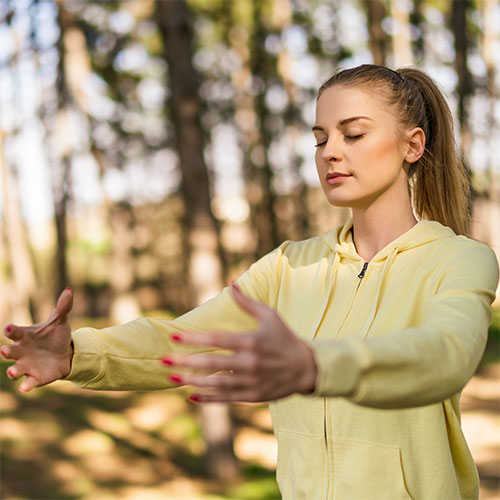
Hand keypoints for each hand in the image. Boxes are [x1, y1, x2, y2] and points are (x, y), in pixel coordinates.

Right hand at [1, 287, 73, 391]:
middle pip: (10, 352)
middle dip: (6, 352)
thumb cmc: (56, 335)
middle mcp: (21, 352)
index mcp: (25, 336)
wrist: (66, 353)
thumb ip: (62, 307)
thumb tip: (69, 290)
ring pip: (15, 370)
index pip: (15, 333)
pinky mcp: (35, 378)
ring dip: (13, 372)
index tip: (9, 328)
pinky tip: (25, 387)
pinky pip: (29, 382)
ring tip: (13, 372)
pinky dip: (27, 385)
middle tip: (4, 351)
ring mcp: (27, 366)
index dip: (11, 330)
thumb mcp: (60, 321)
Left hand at [161, 283, 317, 402]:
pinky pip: (226, 398)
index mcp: (252, 342)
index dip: (194, 339)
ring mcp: (251, 382)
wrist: (306, 368)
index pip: (217, 340)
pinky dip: (208, 399)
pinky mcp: (253, 396)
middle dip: (185, 362)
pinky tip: (191, 396)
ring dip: (192, 382)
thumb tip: (232, 284)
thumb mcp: (270, 316)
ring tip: (172, 378)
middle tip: (163, 360)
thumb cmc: (285, 337)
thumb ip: (248, 303)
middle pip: (212, 364)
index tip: (174, 337)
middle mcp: (250, 363)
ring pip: (216, 384)